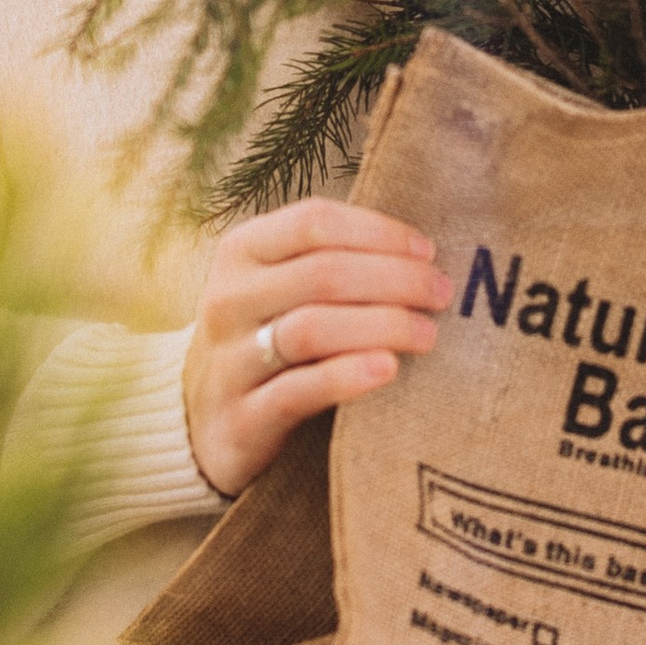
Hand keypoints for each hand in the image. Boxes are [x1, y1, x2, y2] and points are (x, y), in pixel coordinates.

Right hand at [184, 198, 448, 496]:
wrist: (205, 423)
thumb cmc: (267, 339)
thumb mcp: (282, 289)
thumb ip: (335, 261)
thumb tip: (424, 251)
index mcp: (242, 252)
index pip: (314, 221)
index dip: (379, 231)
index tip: (428, 251)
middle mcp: (229, 299)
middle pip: (323, 273)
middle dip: (395, 280)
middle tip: (441, 295)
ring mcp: (230, 360)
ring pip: (311, 328)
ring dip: (381, 325)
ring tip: (427, 335)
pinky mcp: (240, 417)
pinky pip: (297, 391)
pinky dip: (347, 376)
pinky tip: (387, 370)